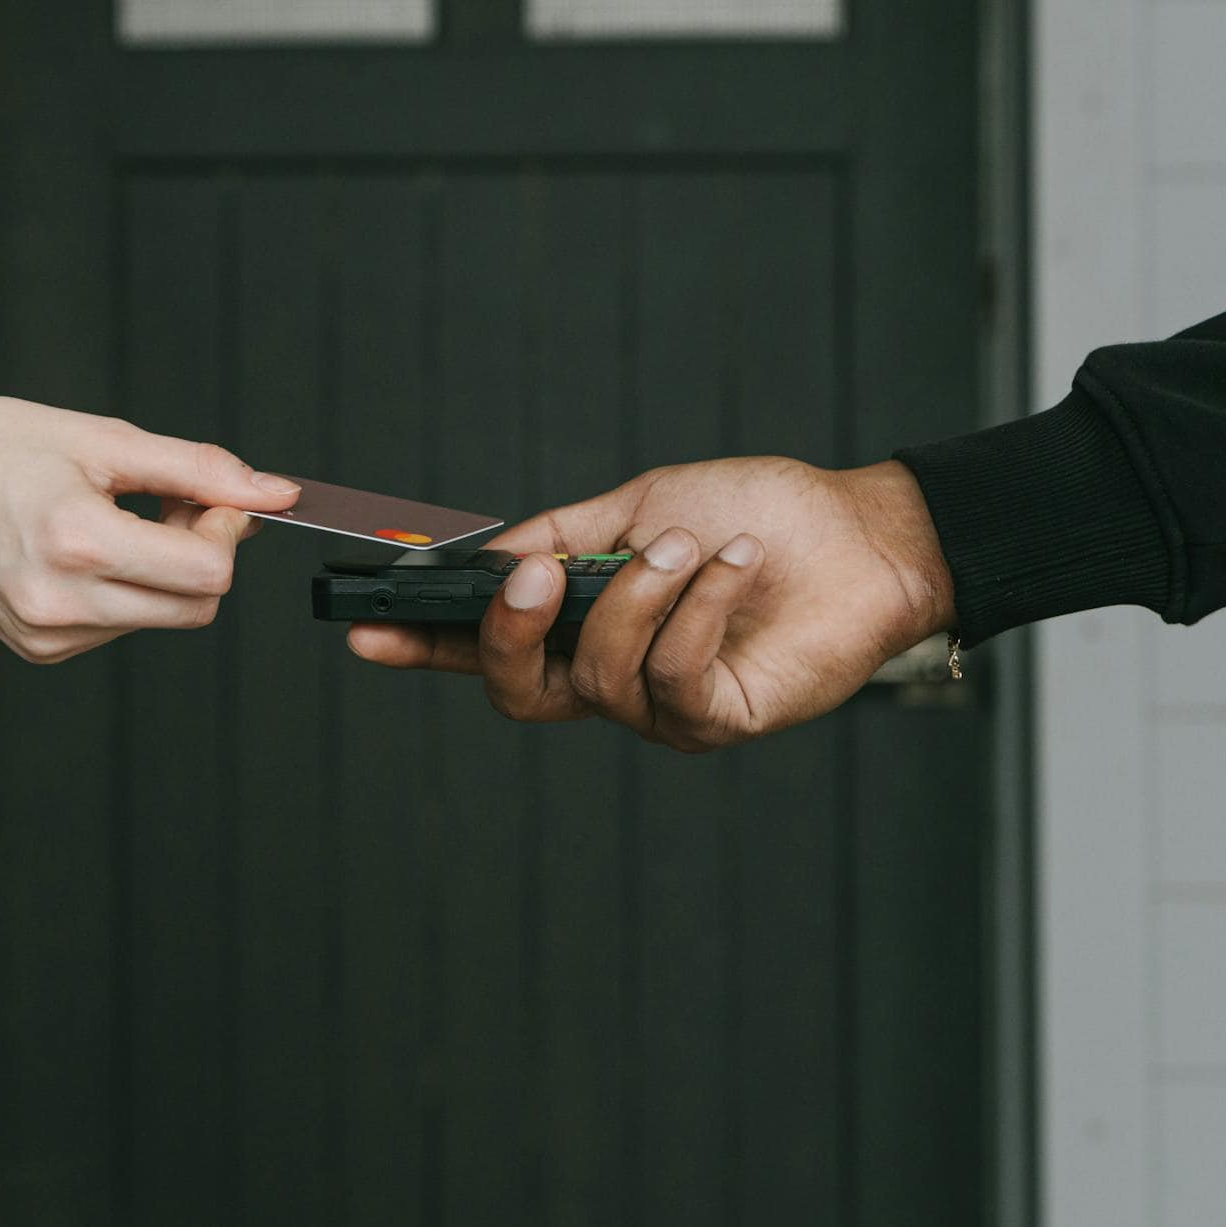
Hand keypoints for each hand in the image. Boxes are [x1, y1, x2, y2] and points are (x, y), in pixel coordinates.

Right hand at [0, 394, 296, 662]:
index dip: (226, 531)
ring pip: (161, 618)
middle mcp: (62, 602)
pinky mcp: (39, 648)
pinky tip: (85, 551)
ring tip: (113, 520)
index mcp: (77, 543)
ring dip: (162, 572)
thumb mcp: (100, 439)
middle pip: (196, 606)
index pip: (208, 573)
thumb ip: (195, 468)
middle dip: (200, 553)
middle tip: (166, 505)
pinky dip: (124, 590)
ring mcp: (49, 634)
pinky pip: (119, 627)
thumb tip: (271, 493)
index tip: (209, 498)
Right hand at [346, 457, 953, 750]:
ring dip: (640, 596)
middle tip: (535, 578)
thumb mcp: (639, 507)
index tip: (364, 629)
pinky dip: (699, 609)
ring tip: (693, 543)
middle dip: (508, 633)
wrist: (861, 532)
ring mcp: (662, 707)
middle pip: (518, 690)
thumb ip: (557, 537)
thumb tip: (482, 562)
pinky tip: (734, 564)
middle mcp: (613, 676)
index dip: (422, 646)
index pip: (485, 648)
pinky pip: (672, 678)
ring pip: (597, 675)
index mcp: (582, 625)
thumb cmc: (756, 513)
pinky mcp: (718, 719)